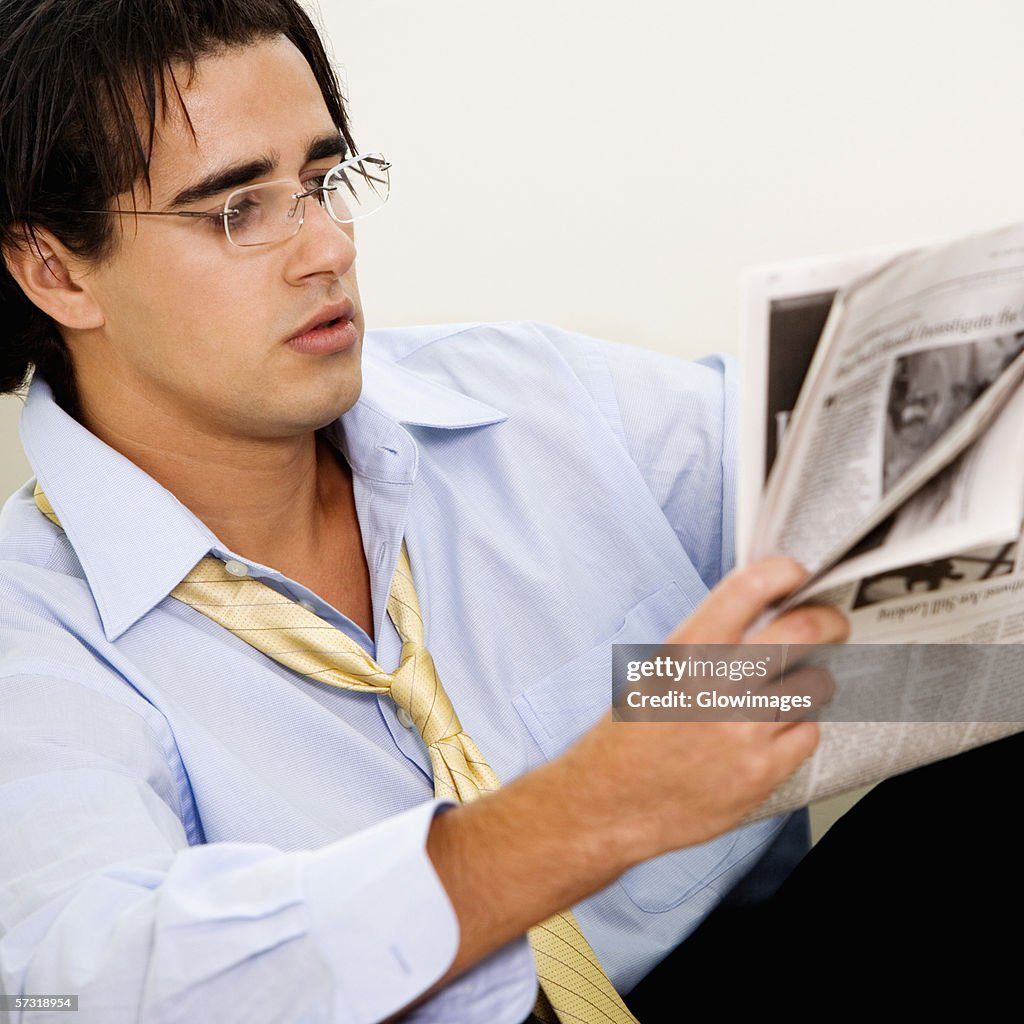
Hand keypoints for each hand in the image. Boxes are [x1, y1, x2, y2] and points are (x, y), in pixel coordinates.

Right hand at [574, 557, 847, 867]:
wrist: (611, 801)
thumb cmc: (631, 734)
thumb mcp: (659, 670)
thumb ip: (709, 643)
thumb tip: (766, 615)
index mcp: (687, 650)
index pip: (749, 588)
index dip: (782, 572)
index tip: (795, 574)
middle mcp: (718, 684)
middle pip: (804, 632)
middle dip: (828, 621)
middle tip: (832, 624)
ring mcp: (745, 730)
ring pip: (815, 684)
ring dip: (811, 679)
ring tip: (790, 687)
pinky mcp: (762, 772)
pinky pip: (808, 733)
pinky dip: (797, 728)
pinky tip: (772, 732)